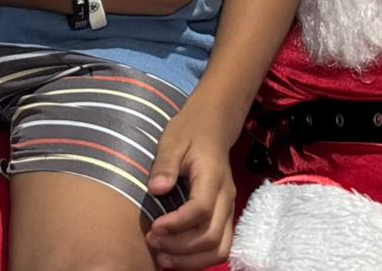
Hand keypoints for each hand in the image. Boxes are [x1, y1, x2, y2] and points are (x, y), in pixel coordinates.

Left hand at [146, 101, 235, 270]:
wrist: (213, 124)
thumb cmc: (190, 131)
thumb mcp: (172, 139)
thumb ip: (165, 164)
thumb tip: (156, 189)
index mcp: (212, 175)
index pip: (201, 210)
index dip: (177, 225)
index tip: (153, 227)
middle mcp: (226, 196)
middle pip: (211, 236)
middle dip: (180, 248)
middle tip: (153, 242)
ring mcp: (229, 208)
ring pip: (219, 248)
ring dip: (191, 260)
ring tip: (163, 258)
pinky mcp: (225, 216)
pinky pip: (220, 247)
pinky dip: (200, 259)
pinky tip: (177, 257)